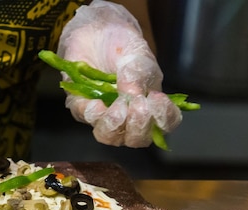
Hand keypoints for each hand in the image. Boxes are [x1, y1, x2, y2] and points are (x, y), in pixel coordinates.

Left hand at [57, 1, 180, 146]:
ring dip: (115, 124)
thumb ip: (137, 75)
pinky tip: (97, 102)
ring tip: (119, 106)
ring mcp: (104, 115)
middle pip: (137, 140)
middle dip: (139, 127)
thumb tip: (133, 97)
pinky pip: (86, 119)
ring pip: (110, 137)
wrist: (95, 31)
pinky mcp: (81, 107)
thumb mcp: (137, 55)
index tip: (157, 100)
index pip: (165, 123)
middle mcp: (128, 116)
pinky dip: (93, 113)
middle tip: (138, 106)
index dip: (165, 119)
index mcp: (150, 104)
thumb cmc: (123, 45)